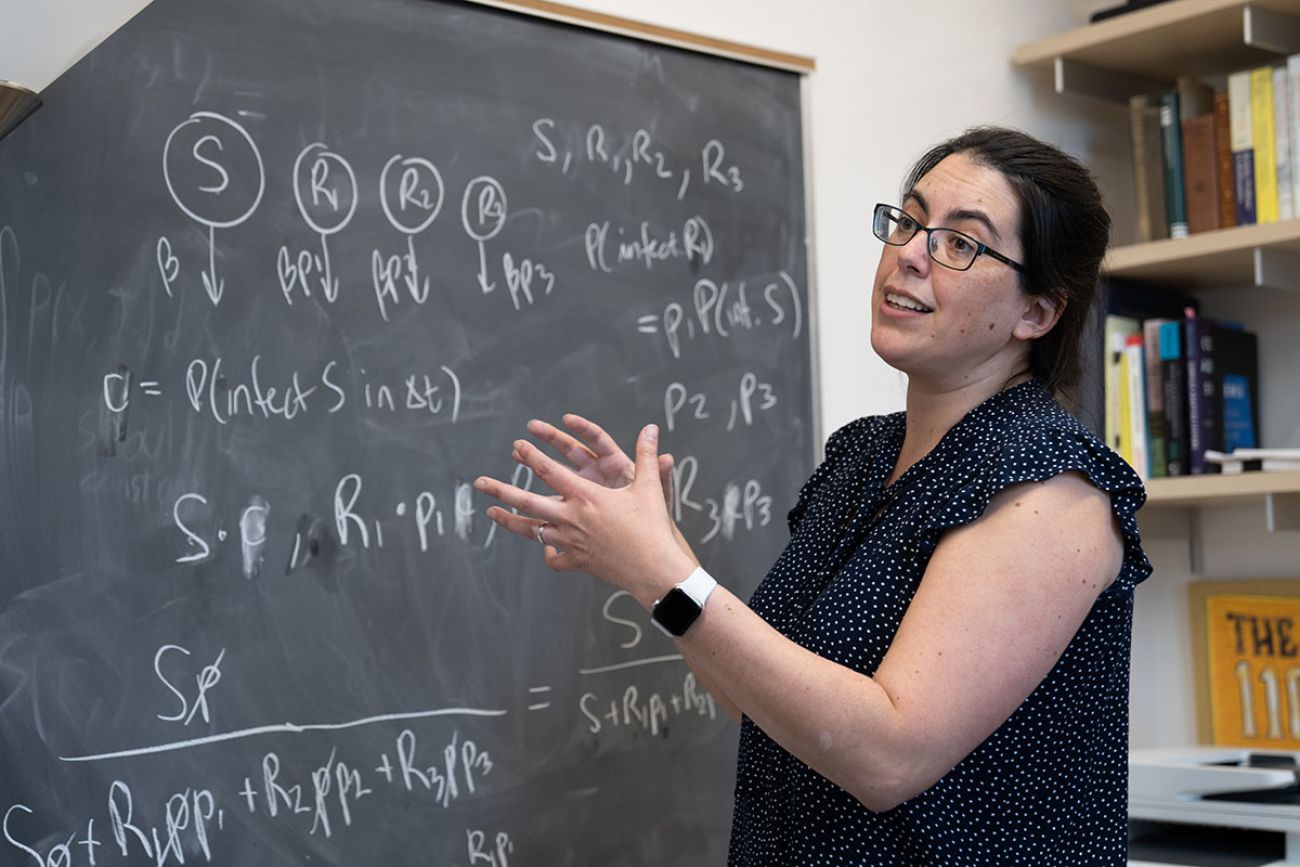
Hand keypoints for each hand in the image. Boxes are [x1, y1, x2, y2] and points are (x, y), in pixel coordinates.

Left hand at [475, 424, 694, 606]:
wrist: (654, 570)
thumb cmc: (652, 527)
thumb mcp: (649, 488)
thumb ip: (646, 456)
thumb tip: (651, 428)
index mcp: (585, 496)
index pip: (550, 471)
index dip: (532, 456)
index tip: (517, 445)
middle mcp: (571, 518)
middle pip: (527, 502)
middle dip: (501, 490)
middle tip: (479, 482)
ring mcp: (571, 542)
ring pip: (533, 530)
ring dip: (510, 521)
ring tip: (492, 513)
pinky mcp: (578, 562)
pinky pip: (555, 558)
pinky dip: (548, 554)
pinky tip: (544, 551)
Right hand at [526, 414, 674, 507]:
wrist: (647, 548)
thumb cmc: (655, 520)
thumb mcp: (656, 496)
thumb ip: (660, 474)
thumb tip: (668, 457)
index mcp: (617, 465)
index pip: (598, 440)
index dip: (584, 428)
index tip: (566, 419)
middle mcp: (599, 475)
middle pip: (572, 451)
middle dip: (551, 438)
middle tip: (531, 427)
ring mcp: (587, 492)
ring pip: (559, 474)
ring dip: (539, 464)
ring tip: (516, 456)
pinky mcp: (579, 510)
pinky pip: (557, 501)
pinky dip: (543, 499)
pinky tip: (524, 498)